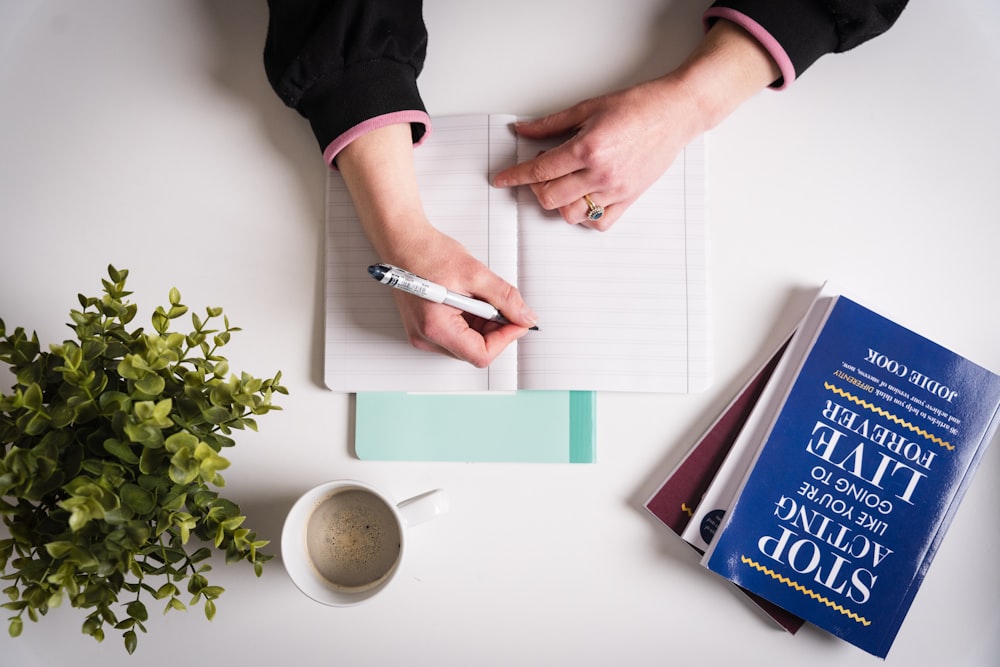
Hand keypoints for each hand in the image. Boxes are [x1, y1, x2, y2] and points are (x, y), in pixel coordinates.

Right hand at [337, 123, 537, 366]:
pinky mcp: (425, 329)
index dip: (505, 339)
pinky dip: (471, 321)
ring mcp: (423, 335)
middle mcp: (426, 338)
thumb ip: (504, 298)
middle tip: (501, 303)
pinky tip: (469, 299)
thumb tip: (525, 317)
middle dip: (495, 330)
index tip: (518, 320)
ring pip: (467, 344)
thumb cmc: (428, 254)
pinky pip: (456, 335)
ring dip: (484, 325)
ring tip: (479, 296)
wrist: (403, 242)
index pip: (480, 354)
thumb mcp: (475, 273)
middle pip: (474, 351)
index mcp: (436, 327)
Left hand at [493, 77, 701, 230]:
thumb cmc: (637, 106)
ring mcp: (616, 190)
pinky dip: (586, 217)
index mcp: (588, 148)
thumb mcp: (588, 107)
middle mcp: (600, 173)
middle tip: (539, 171)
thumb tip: (522, 131)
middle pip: (550, 198)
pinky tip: (583, 199)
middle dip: (535, 188)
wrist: (675, 113)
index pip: (539, 170)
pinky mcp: (629, 198)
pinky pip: (599, 223)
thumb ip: (551, 124)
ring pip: (571, 215)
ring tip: (563, 184)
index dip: (514, 177)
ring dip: (558, 203)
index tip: (501, 180)